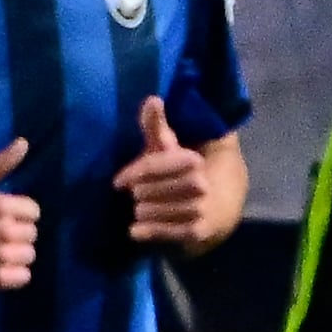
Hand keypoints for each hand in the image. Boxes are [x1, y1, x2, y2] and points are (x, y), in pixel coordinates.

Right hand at [0, 137, 39, 291]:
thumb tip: (24, 142)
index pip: (34, 211)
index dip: (20, 214)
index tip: (1, 217)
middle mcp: (3, 230)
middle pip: (32, 234)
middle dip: (17, 234)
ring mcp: (0, 256)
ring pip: (29, 255)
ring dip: (16, 255)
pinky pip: (24, 277)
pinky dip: (14, 275)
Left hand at [118, 94, 214, 245]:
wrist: (213, 206)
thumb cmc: (177, 173)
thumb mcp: (165, 148)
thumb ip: (154, 125)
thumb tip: (153, 98)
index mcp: (190, 161)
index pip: (152, 166)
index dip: (132, 174)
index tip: (118, 182)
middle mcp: (199, 184)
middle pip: (149, 190)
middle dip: (139, 194)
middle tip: (138, 196)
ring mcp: (199, 209)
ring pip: (153, 211)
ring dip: (142, 212)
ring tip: (141, 209)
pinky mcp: (198, 231)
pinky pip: (166, 233)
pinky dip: (149, 232)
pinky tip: (136, 231)